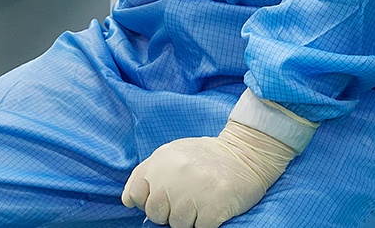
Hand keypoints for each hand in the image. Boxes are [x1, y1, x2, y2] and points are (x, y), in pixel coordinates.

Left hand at [122, 120, 296, 227]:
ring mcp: (195, 192)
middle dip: (170, 212)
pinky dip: (207, 222)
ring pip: (178, 225)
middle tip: (187, 197)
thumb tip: (129, 201)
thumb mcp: (170, 154)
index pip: (136, 196)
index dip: (148, 201)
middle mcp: (175, 175)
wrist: (246, 153)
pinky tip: (214, 206)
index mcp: (161, 161)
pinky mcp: (215, 207)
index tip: (163, 196)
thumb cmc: (203, 158)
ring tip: (202, 200)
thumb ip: (145, 174)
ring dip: (191, 218)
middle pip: (157, 215)